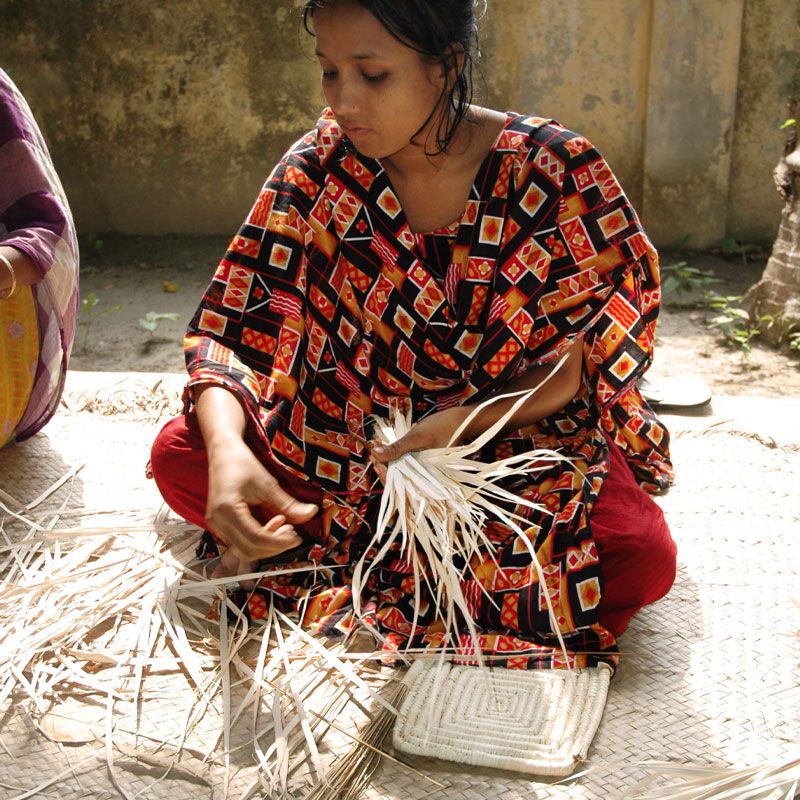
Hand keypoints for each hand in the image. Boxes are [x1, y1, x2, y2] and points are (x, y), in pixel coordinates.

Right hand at [205, 436, 317, 560]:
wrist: (223, 452)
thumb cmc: (243, 463)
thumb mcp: (268, 483)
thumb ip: (288, 503)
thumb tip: (312, 513)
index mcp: (227, 510)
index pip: (256, 539)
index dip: (279, 542)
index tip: (297, 537)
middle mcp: (217, 521)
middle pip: (249, 550)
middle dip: (274, 546)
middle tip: (292, 532)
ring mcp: (216, 525)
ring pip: (244, 550)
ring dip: (267, 544)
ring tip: (283, 524)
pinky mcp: (219, 525)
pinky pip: (240, 542)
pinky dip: (258, 539)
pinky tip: (271, 523)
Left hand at [369, 406, 469, 477]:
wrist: (459, 421)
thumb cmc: (442, 428)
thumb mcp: (417, 437)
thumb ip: (397, 448)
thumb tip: (375, 453)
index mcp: (426, 478)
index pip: (401, 486)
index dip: (385, 475)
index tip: (374, 460)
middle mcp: (424, 477)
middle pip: (399, 480)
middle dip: (383, 467)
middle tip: (373, 452)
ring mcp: (422, 470)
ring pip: (400, 471)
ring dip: (387, 460)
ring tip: (377, 446)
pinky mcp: (421, 462)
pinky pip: (405, 463)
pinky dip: (394, 455)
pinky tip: (385, 445)